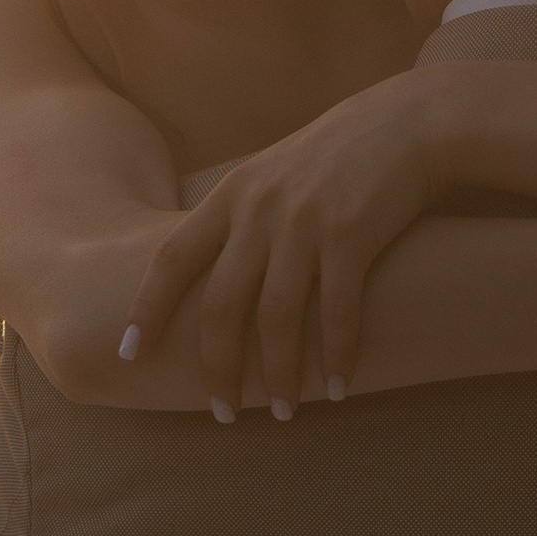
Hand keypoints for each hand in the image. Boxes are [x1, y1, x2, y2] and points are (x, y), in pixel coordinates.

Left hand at [120, 73, 449, 418]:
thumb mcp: (272, 174)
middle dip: (217, 367)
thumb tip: (209, 271)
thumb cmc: (339, 157)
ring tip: (283, 412)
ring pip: (276, 317)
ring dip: (278, 374)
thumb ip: (240, 217)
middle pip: (221, 304)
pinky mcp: (352, 232)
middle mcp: (259, 209)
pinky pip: (337, 309)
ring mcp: (304, 221)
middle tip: (221, 412)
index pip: (171, 258)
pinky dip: (336, 354)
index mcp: (231, 195)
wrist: (408, 123)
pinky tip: (340, 386)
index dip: (146, 308)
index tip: (128, 353)